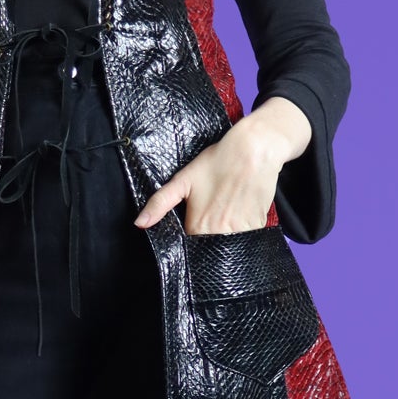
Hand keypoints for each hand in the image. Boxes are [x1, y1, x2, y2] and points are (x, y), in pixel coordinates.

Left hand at [132, 96, 311, 234]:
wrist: (253, 150)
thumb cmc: (218, 162)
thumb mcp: (182, 181)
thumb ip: (159, 204)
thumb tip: (139, 223)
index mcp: (199, 226)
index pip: (190, 247)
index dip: (191, 236)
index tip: (196, 221)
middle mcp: (220, 234)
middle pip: (210, 248)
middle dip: (209, 236)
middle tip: (213, 210)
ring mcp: (241, 232)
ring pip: (230, 245)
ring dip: (226, 233)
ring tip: (227, 207)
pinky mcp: (257, 226)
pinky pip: (248, 237)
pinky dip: (243, 228)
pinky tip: (241, 208)